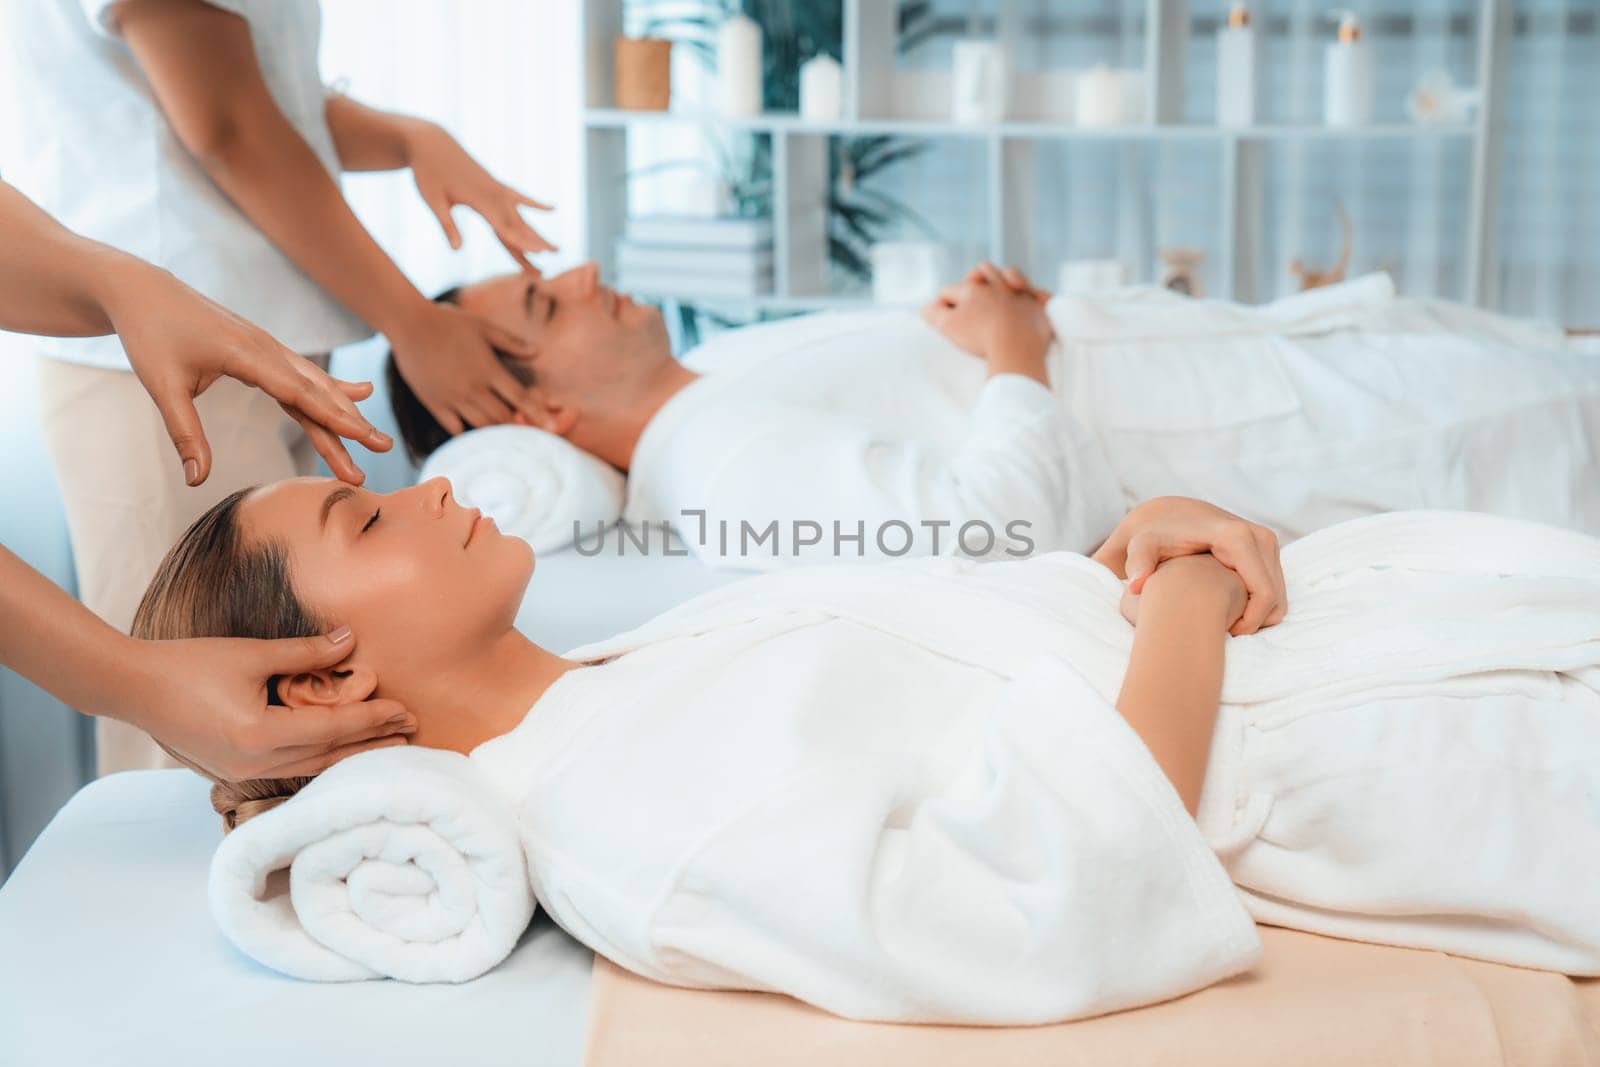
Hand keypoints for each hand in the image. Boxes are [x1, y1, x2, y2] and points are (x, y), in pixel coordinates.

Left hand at [105, 261, 392, 485]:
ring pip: (317, 384)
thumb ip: (185, 434)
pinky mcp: (265, 350)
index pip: (299, 392)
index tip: (363, 437)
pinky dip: (333, 388)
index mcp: (245, 355)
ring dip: (347, 411)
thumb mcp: (161, 387)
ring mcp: (269, 347)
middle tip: (383, 447)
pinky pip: (306, 374)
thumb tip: (196, 480)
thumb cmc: (150, 336)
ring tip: (375, 436)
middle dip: (351, 422)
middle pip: (318, 392)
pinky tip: (360, 393)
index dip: (333, 417)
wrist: (145, 291)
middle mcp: (266, 349)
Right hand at [130, 629, 415, 780]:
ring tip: (388, 746)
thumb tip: (351, 640)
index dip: (372, 719)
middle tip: (412, 731)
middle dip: (373, 742)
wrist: (132, 688)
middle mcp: (254, 763)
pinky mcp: (233, 770)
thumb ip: (305, 652)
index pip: (333, 728)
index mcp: (260, 736)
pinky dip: (321, 761)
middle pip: (329, 755)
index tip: (406, 711)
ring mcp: (242, 773)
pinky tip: (341, 754)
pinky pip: (291, 769)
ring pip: (311, 768)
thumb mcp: (250, 654)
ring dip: (351, 755)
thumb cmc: (188, 665)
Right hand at [389, 298, 539, 433]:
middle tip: (525, 429)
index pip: (520, 398)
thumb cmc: (449, 322)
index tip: (552, 427)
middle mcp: (472, 387)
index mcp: (488, 369)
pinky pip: (454, 428)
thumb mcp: (484, 327)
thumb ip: (511, 343)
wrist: (409, 323)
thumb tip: (538, 352)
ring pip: (481, 426)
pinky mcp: (434, 403)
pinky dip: (466, 432)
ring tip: (503, 436)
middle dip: (516, 425)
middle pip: (502, 418)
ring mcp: (452, 398)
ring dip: (494, 431)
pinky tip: (473, 431)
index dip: (538, 414)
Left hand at [406, 122, 556, 268]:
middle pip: (518, 225)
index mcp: (479, 199)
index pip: (504, 227)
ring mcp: (497, 189)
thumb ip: (447, 225)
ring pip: (521, 217)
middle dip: (536, 243)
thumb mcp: (433, 200)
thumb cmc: (427, 172)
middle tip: (555, 259)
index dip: (521, 242)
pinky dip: (535, 204)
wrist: (430, 143)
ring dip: (537, 234)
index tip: (539, 254)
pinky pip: (519, 197)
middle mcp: (493, 194)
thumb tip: (457, 251)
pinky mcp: (495, 184)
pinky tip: (553, 208)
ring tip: (555, 250)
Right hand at [920, 262, 1054, 380]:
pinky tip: (1036, 299)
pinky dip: (1038, 296)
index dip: (944, 300)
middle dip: (975, 276)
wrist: (1015, 345)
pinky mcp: (1040, 307)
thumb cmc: (979, 336)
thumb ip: (934, 314)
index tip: (941, 310)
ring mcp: (1020, 294)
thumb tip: (925, 307)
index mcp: (972, 290)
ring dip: (1008, 276)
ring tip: (1008, 285)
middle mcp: (996, 285)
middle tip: (973, 284)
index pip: (951, 289)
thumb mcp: (948, 326)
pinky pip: (1041, 295)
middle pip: (982, 271)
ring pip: (1011, 274)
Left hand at [1092, 496, 1286, 634]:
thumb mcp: (1141, 547)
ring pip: (1279, 595)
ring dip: (1257, 615)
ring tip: (1223, 622)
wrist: (1166, 514)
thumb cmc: (1152, 536)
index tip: (1224, 634)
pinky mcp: (1268, 548)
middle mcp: (1258, 536)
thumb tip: (1136, 585)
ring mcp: (1267, 541)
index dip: (1248, 622)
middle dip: (1253, 622)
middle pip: (1275, 598)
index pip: (1263, 594)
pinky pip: (1275, 588)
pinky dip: (1258, 605)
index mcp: (1236, 537)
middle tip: (1221, 632)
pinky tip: (1229, 609)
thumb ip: (1137, 564)